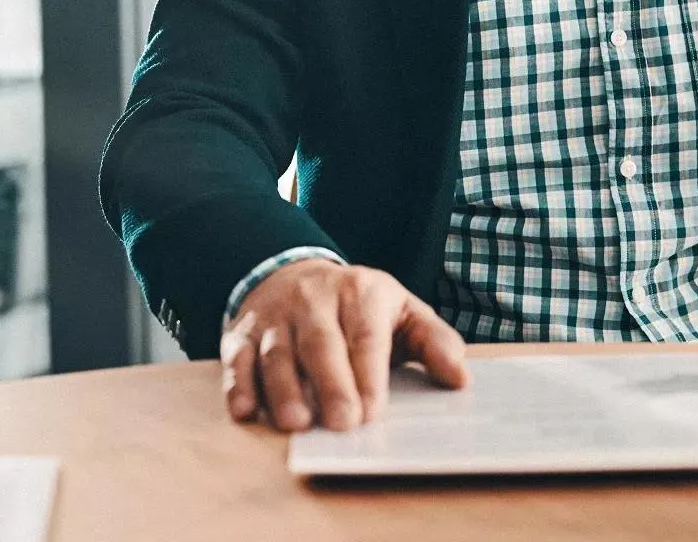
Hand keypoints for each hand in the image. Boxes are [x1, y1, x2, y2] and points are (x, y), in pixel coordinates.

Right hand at [219, 259, 468, 431]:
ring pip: (276, 352)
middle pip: (320, 343)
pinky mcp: (243, 333)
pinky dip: (238, 384)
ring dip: (283, 389)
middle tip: (342, 424)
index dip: (368, 373)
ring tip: (296, 424)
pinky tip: (245, 411)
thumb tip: (460, 379)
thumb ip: (434, 341)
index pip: (365, 334)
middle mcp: (313, 300)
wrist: (294, 274)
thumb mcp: (402, 312)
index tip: (373, 411)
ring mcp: (275, 317)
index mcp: (360, 293)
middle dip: (331, 384)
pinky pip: (237, 358)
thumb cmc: (358, 307)